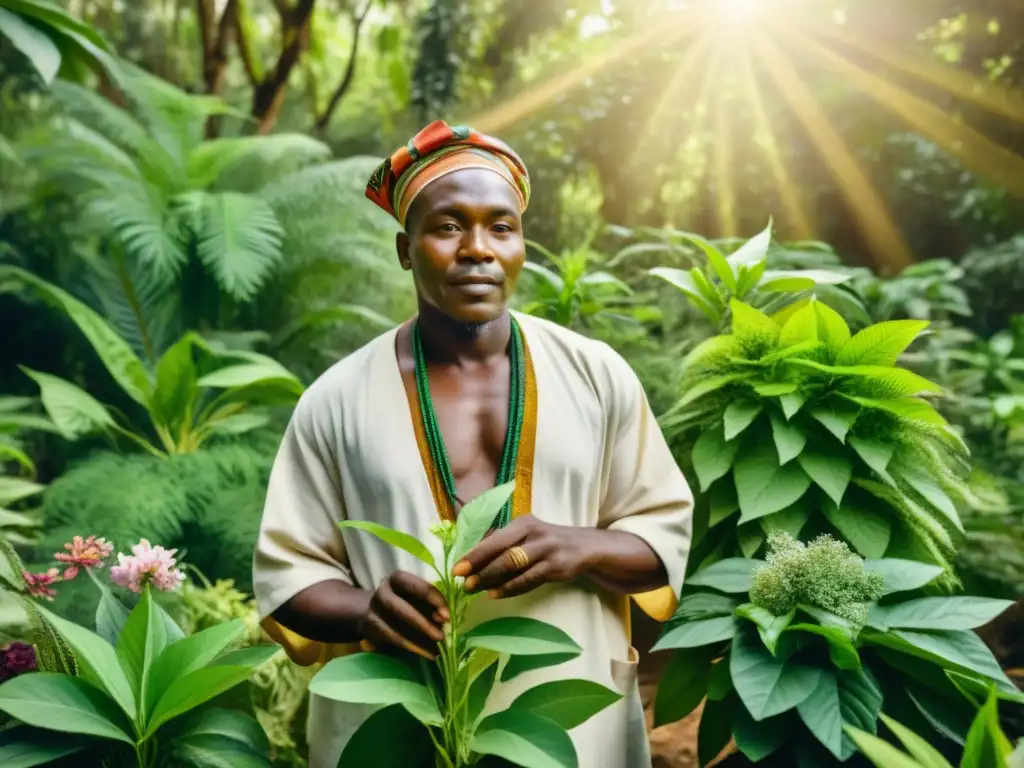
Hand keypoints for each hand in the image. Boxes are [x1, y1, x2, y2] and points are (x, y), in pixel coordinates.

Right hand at [358, 571, 448, 659]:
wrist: (374, 611)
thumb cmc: (405, 601)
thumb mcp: (417, 597)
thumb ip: (430, 605)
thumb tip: (444, 619)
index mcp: (398, 579)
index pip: (417, 587)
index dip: (434, 600)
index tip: (447, 616)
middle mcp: (383, 592)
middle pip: (403, 610)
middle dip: (424, 624)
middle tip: (441, 636)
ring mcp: (373, 611)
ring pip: (396, 629)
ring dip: (419, 641)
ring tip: (437, 650)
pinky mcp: (371, 629)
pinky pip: (392, 640)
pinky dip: (412, 648)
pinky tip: (427, 653)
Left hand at [452, 516, 595, 598]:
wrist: (585, 547)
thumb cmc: (547, 543)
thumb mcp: (527, 536)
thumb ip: (505, 545)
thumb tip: (473, 560)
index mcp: (522, 523)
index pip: (494, 538)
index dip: (474, 554)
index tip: (456, 568)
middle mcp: (534, 532)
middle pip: (502, 550)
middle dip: (479, 566)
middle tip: (462, 581)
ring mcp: (546, 549)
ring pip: (514, 564)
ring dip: (492, 578)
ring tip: (475, 588)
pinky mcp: (556, 566)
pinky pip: (529, 579)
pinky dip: (511, 587)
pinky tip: (496, 593)